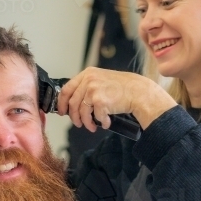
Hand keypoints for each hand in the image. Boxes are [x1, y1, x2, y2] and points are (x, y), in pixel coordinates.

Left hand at [58, 67, 176, 131]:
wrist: (138, 92)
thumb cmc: (123, 88)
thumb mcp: (102, 79)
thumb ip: (87, 86)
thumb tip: (74, 102)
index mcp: (87, 74)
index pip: (67, 89)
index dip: (62, 103)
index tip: (62, 111)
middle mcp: (89, 80)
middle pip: (72, 103)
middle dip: (74, 117)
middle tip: (78, 123)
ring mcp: (93, 90)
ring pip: (82, 112)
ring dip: (86, 122)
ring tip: (92, 126)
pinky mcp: (100, 101)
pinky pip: (95, 117)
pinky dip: (101, 122)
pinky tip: (106, 122)